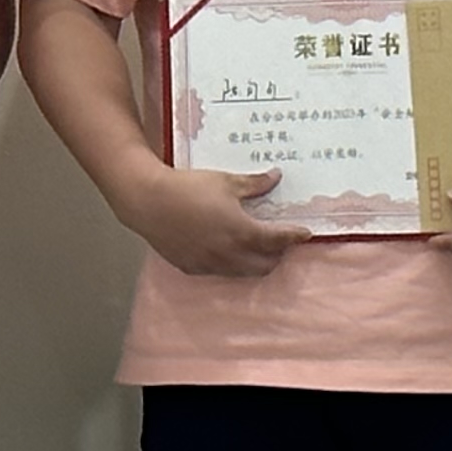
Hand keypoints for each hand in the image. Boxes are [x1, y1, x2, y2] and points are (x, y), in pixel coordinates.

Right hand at [114, 162, 301, 279]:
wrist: (147, 200)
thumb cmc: (187, 187)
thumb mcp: (225, 181)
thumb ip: (254, 184)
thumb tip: (275, 177)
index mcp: (242, 231)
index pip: (278, 240)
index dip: (294, 236)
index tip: (304, 233)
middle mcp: (230, 254)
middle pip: (266, 264)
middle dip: (277, 253)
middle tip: (278, 239)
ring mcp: (210, 264)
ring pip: (244, 273)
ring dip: (255, 262)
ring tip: (254, 246)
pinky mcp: (193, 268)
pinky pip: (221, 272)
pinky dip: (231, 264)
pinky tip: (226, 249)